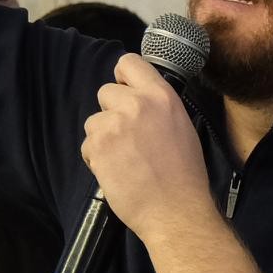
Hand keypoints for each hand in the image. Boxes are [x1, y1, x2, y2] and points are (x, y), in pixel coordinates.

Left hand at [80, 57, 212, 244]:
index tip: (125, 92)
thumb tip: (138, 101)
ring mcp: (114, 124)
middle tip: (129, 138)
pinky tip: (118, 172)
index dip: (123, 77)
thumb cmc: (184, 176)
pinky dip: (97, 159)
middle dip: (111, 113)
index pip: (128, 62)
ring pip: (94, 121)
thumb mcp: (181, 128)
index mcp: (162, 96)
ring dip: (103, 138)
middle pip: (106, 92)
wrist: (176, 210)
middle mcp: (136, 104)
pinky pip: (88, 145)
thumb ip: (157, 108)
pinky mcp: (98, 146)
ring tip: (125, 160)